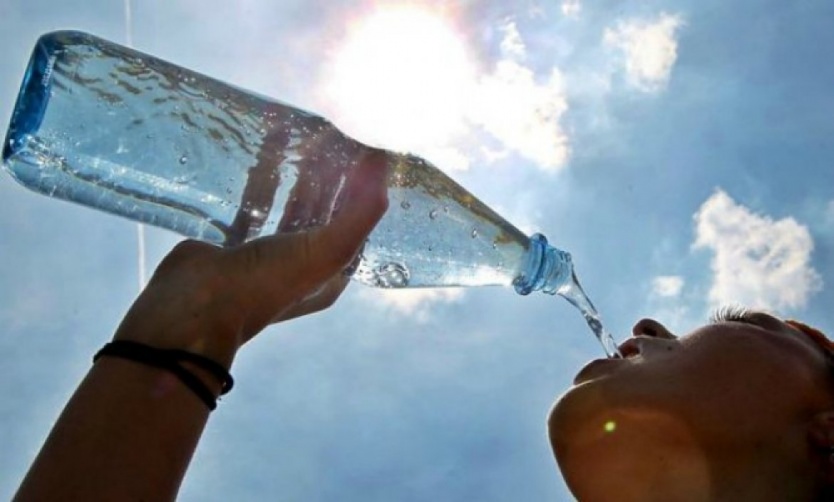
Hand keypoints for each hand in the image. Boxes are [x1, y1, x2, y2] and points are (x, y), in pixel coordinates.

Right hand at [112, 149, 388, 367]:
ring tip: (298, 139)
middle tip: (329, 138)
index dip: (360, 191)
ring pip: (287, 208)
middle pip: (322, 214)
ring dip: (294, 176)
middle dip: (329, 178)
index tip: (361, 154)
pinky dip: (258, 182)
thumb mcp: (327, 250)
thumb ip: (361, 211)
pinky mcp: (233, 245)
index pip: (355, 225)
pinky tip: (261, 154)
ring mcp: (265, 258)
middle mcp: (300, 267)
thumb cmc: (268, 282)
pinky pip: (251, 206)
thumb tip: (384, 165)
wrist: (195, 305)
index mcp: (329, 275)